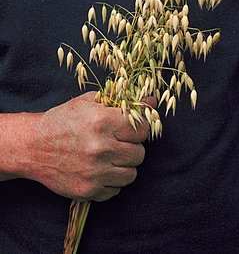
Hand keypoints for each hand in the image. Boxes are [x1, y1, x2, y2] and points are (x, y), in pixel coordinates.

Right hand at [25, 92, 154, 201]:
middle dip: (131, 147)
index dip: (138, 128)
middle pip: (140, 153)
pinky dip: (110, 182)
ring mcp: (94, 172)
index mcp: (102, 121)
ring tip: (108, 157)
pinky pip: (115, 190)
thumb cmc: (62, 120)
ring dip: (123, 166)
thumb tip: (153, 101)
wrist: (33, 146)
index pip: (143, 129)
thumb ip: (123, 102)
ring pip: (131, 174)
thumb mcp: (89, 102)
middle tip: (116, 143)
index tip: (129, 129)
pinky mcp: (87, 190)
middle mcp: (100, 148)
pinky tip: (98, 170)